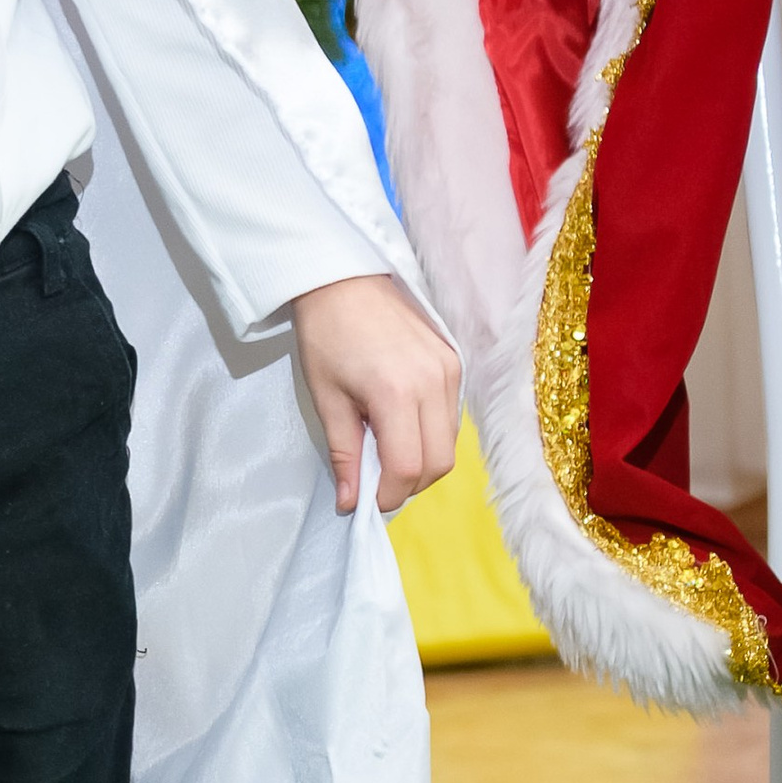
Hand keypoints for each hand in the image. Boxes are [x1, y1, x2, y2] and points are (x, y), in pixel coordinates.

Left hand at [291, 274, 462, 516]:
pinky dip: (431, 436)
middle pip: (438, 463)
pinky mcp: (456, 362)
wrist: (344, 278)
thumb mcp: (326, 399)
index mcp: (396, 392)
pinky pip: (452, 418)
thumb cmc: (325, 335)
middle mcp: (435, 383)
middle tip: (376, 484)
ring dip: (422, 463)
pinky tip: (403, 430)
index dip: (387, 496)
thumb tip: (350, 504)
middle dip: (408, 485)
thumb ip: (344, 454)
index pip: (407, 468)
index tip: (364, 504)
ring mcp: (451, 371)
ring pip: (450, 444)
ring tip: (386, 456)